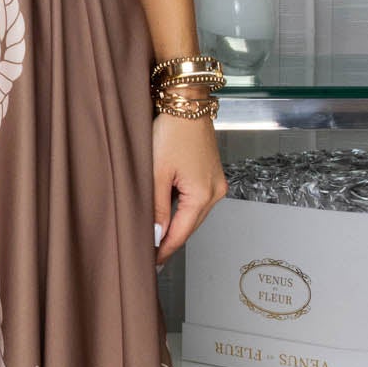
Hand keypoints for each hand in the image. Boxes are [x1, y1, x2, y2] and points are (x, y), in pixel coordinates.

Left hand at [152, 110, 227, 264]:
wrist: (187, 103)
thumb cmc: (172, 131)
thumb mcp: (157, 173)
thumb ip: (157, 208)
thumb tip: (157, 236)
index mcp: (203, 194)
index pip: (182, 233)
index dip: (165, 250)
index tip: (152, 263)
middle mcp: (215, 192)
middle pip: (190, 226)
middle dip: (171, 240)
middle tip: (151, 254)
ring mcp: (217, 183)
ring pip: (194, 214)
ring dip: (177, 224)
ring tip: (156, 237)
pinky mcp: (213, 175)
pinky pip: (198, 201)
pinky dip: (183, 209)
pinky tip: (168, 213)